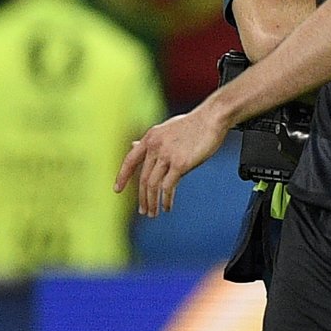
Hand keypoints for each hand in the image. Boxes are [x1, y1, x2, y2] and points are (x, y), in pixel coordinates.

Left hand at [113, 110, 227, 216]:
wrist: (213, 117)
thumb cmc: (194, 123)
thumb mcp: (167, 129)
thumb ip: (151, 140)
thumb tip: (132, 145)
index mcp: (150, 137)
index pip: (130, 160)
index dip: (122, 176)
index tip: (117, 190)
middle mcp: (155, 146)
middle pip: (143, 178)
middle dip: (142, 197)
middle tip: (144, 211)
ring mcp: (167, 155)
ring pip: (152, 185)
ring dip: (152, 202)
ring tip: (154, 213)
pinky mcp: (180, 163)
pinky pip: (168, 187)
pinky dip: (166, 200)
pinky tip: (168, 207)